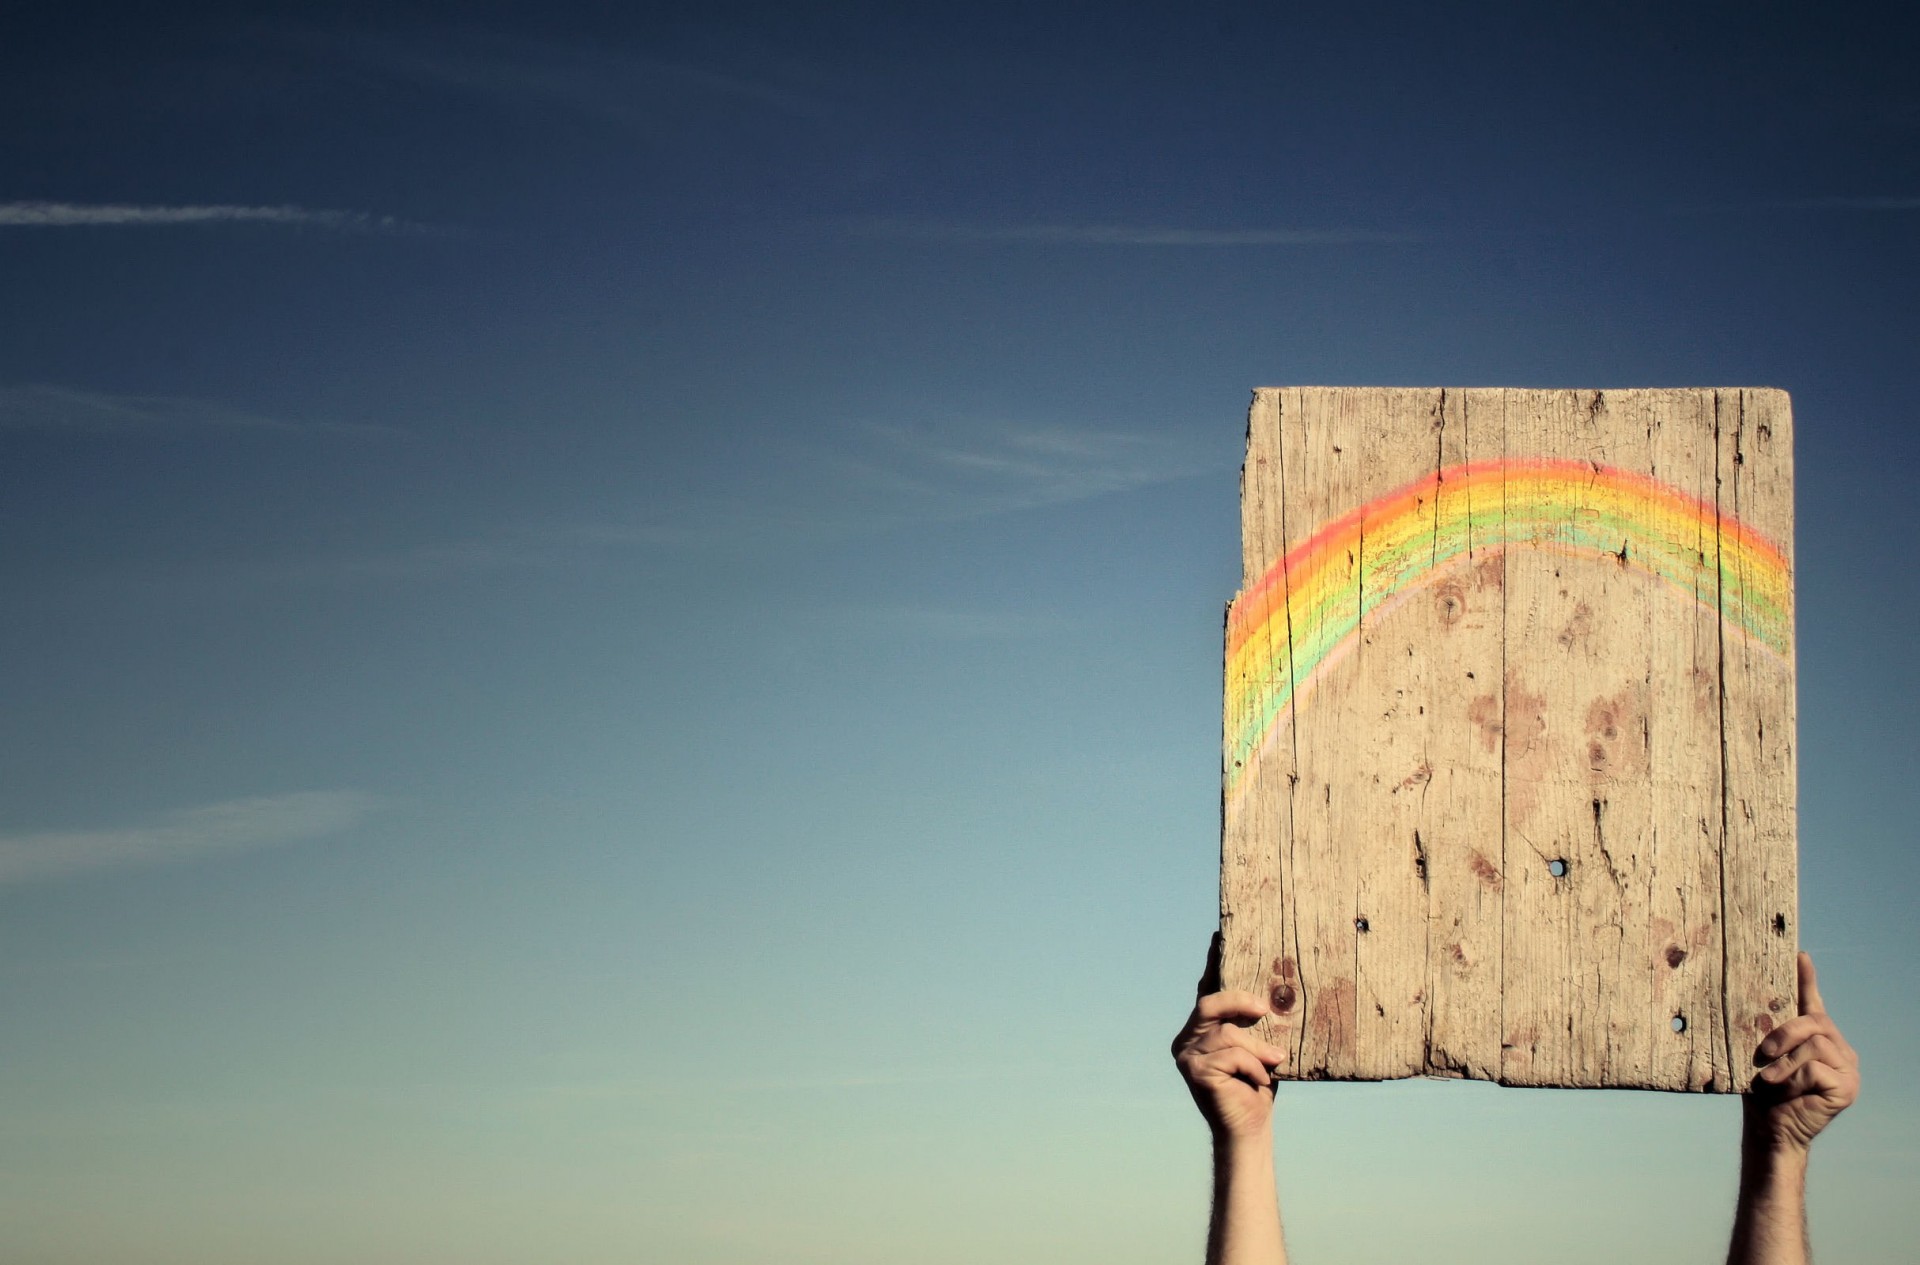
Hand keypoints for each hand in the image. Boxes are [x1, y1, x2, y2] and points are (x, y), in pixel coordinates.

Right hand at [1172, 933, 1290, 1141]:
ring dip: (1258, 1048)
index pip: (1207, 990)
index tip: (1219, 935)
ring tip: (1273, 1063)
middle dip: (1239, 1002)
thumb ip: (1255, 1024)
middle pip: (1210, 1003)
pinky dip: (1253, 1066)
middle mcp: (1187, 1037)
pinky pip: (1231, 1054)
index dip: (1212, 962)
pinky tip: (1259, 1081)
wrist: (1249, 1130)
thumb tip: (1270, 997)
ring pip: (1228, 1033)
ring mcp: (1186, 1054)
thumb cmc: (1258, 1086)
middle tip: (1264, 1009)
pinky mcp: (1194, 1071)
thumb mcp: (1259, 1047)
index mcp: (1201, 1028)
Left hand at [1746, 952, 1859, 1153]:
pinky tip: (1783, 1090)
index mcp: (1819, 1039)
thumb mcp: (1761, 1056)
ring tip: (1768, 1079)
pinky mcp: (1847, 1088)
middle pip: (1815, 1021)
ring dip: (1784, 1062)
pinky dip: (1792, 1078)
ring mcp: (1848, 1069)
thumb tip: (1746, 998)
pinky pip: (1814, 1068)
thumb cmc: (1762, 1093)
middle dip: (1783, 1032)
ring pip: (1814, 1044)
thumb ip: (1767, 1032)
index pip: (1814, 1004)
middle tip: (1762, 1052)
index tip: (1799, 955)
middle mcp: (1839, 1050)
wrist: (1770, 1131)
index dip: (1806, 980)